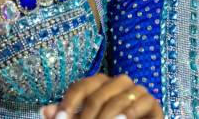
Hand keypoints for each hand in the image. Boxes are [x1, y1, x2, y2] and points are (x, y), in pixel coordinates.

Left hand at [40, 74, 163, 118]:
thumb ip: (69, 115)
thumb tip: (45, 111)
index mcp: (99, 83)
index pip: (80, 86)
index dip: (69, 103)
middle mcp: (116, 82)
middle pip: (98, 92)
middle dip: (87, 113)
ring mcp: (135, 90)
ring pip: (119, 97)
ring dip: (108, 115)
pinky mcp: (152, 102)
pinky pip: (143, 101)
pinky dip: (131, 112)